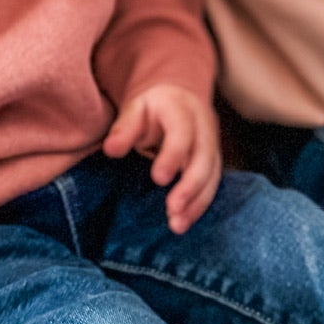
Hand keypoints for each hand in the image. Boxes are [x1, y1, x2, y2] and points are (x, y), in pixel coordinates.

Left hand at [103, 85, 221, 233]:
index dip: (173, 156)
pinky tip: (183, 221)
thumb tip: (111, 150)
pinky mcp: (213, 161)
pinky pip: (212, 184)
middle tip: (172, 210)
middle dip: (191, 186)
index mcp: (182, 110)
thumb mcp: (135, 108)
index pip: (182, 132)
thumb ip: (124, 128)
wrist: (178, 98)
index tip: (158, 179)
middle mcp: (203, 127)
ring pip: (212, 175)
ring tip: (177, 225)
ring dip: (197, 202)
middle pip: (204, 158)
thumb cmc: (152, 107)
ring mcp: (212, 145)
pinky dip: (199, 205)